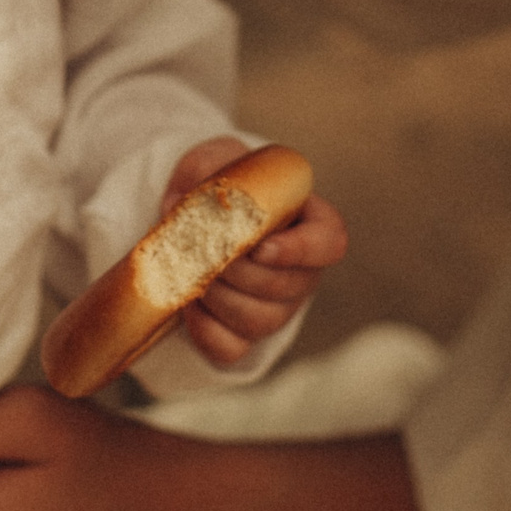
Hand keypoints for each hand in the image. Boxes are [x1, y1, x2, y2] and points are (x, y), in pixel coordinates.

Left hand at [162, 138, 349, 365]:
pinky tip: (187, 302)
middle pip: (286, 286)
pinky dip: (204, 329)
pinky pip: (230, 348)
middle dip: (239, 272)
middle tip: (205, 252)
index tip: (261, 247)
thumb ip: (207, 171)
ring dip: (219, 297)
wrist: (196, 219)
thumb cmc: (220, 186)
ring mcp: (276, 308)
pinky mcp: (243, 335)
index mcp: (309, 224)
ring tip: (191, 271)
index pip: (330, 242)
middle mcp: (301, 272)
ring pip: (259, 320)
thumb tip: (180, 205)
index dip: (301, 250)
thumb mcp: (217, 162)